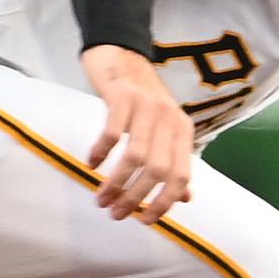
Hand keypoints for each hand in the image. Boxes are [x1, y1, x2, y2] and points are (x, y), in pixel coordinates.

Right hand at [80, 45, 194, 222]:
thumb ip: (175, 160)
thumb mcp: (165, 129)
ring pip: (135, 156)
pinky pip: (113, 132)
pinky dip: (101, 152)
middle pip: (158, 170)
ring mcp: (147, 106)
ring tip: (101, 199)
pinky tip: (91, 164)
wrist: (122, 56)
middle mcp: (170, 119)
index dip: (165, 202)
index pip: (181, 176)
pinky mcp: (123, 96)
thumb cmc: (141, 100)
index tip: (146, 221)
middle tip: (115, 213)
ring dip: (116, 183)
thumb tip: (186, 197)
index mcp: (183, 132)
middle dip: (136, 198)